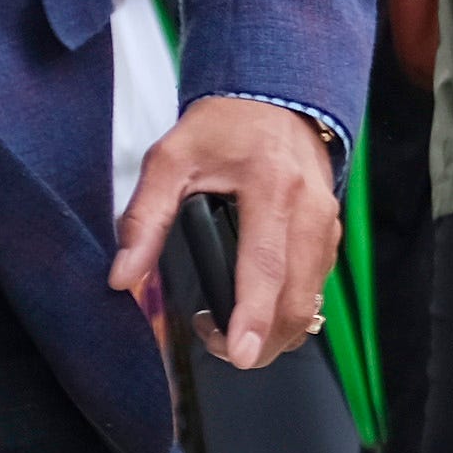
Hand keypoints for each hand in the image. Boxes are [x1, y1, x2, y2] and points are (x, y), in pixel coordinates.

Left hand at [122, 90, 342, 370]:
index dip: (254, 318)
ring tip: (229, 326)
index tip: (242, 354)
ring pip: (311, 300)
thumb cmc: (223, 128)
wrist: (275, 98)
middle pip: (297, 298)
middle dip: (266, 342)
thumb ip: (145, 219)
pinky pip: (315, 287)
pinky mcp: (330, 234)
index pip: (265, 267)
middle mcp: (309, 209)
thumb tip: (122, 277)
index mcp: (270, 188)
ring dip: (277, 331)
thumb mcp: (169, 160)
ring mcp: (326, 224)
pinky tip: (255, 307)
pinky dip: (289, 310)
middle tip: (222, 349)